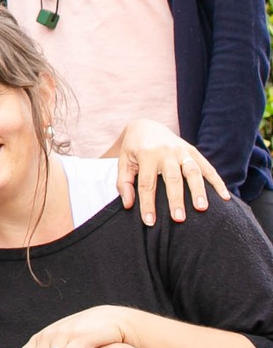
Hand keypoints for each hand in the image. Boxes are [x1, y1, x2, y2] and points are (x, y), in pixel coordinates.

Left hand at [115, 119, 229, 223]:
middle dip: (176, 199)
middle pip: (173, 178)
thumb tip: (128, 204)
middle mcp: (166, 152)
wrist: (147, 126)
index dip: (147, 203)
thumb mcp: (123, 162)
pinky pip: (208, 168)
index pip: (146, 183)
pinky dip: (217, 182)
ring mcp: (183, 151)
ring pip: (193, 171)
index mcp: (146, 154)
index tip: (150, 221)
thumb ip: (124, 183)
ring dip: (198, 190)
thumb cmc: (134, 150)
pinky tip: (224, 197)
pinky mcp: (194, 152)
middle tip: (178, 218)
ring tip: (202, 208)